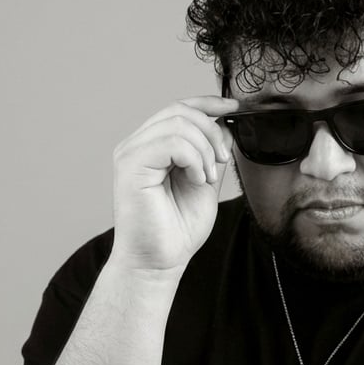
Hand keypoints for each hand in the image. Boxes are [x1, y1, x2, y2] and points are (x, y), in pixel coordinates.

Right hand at [110, 96, 239, 276]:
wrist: (159, 262)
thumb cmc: (176, 230)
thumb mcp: (204, 183)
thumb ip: (210, 155)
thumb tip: (223, 126)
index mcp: (151, 147)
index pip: (177, 108)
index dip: (206, 102)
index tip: (233, 108)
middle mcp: (136, 146)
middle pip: (179, 110)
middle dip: (211, 131)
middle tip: (221, 161)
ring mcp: (131, 154)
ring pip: (178, 124)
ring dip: (204, 150)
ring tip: (206, 178)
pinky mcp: (131, 166)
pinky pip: (172, 143)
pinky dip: (194, 158)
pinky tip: (196, 179)